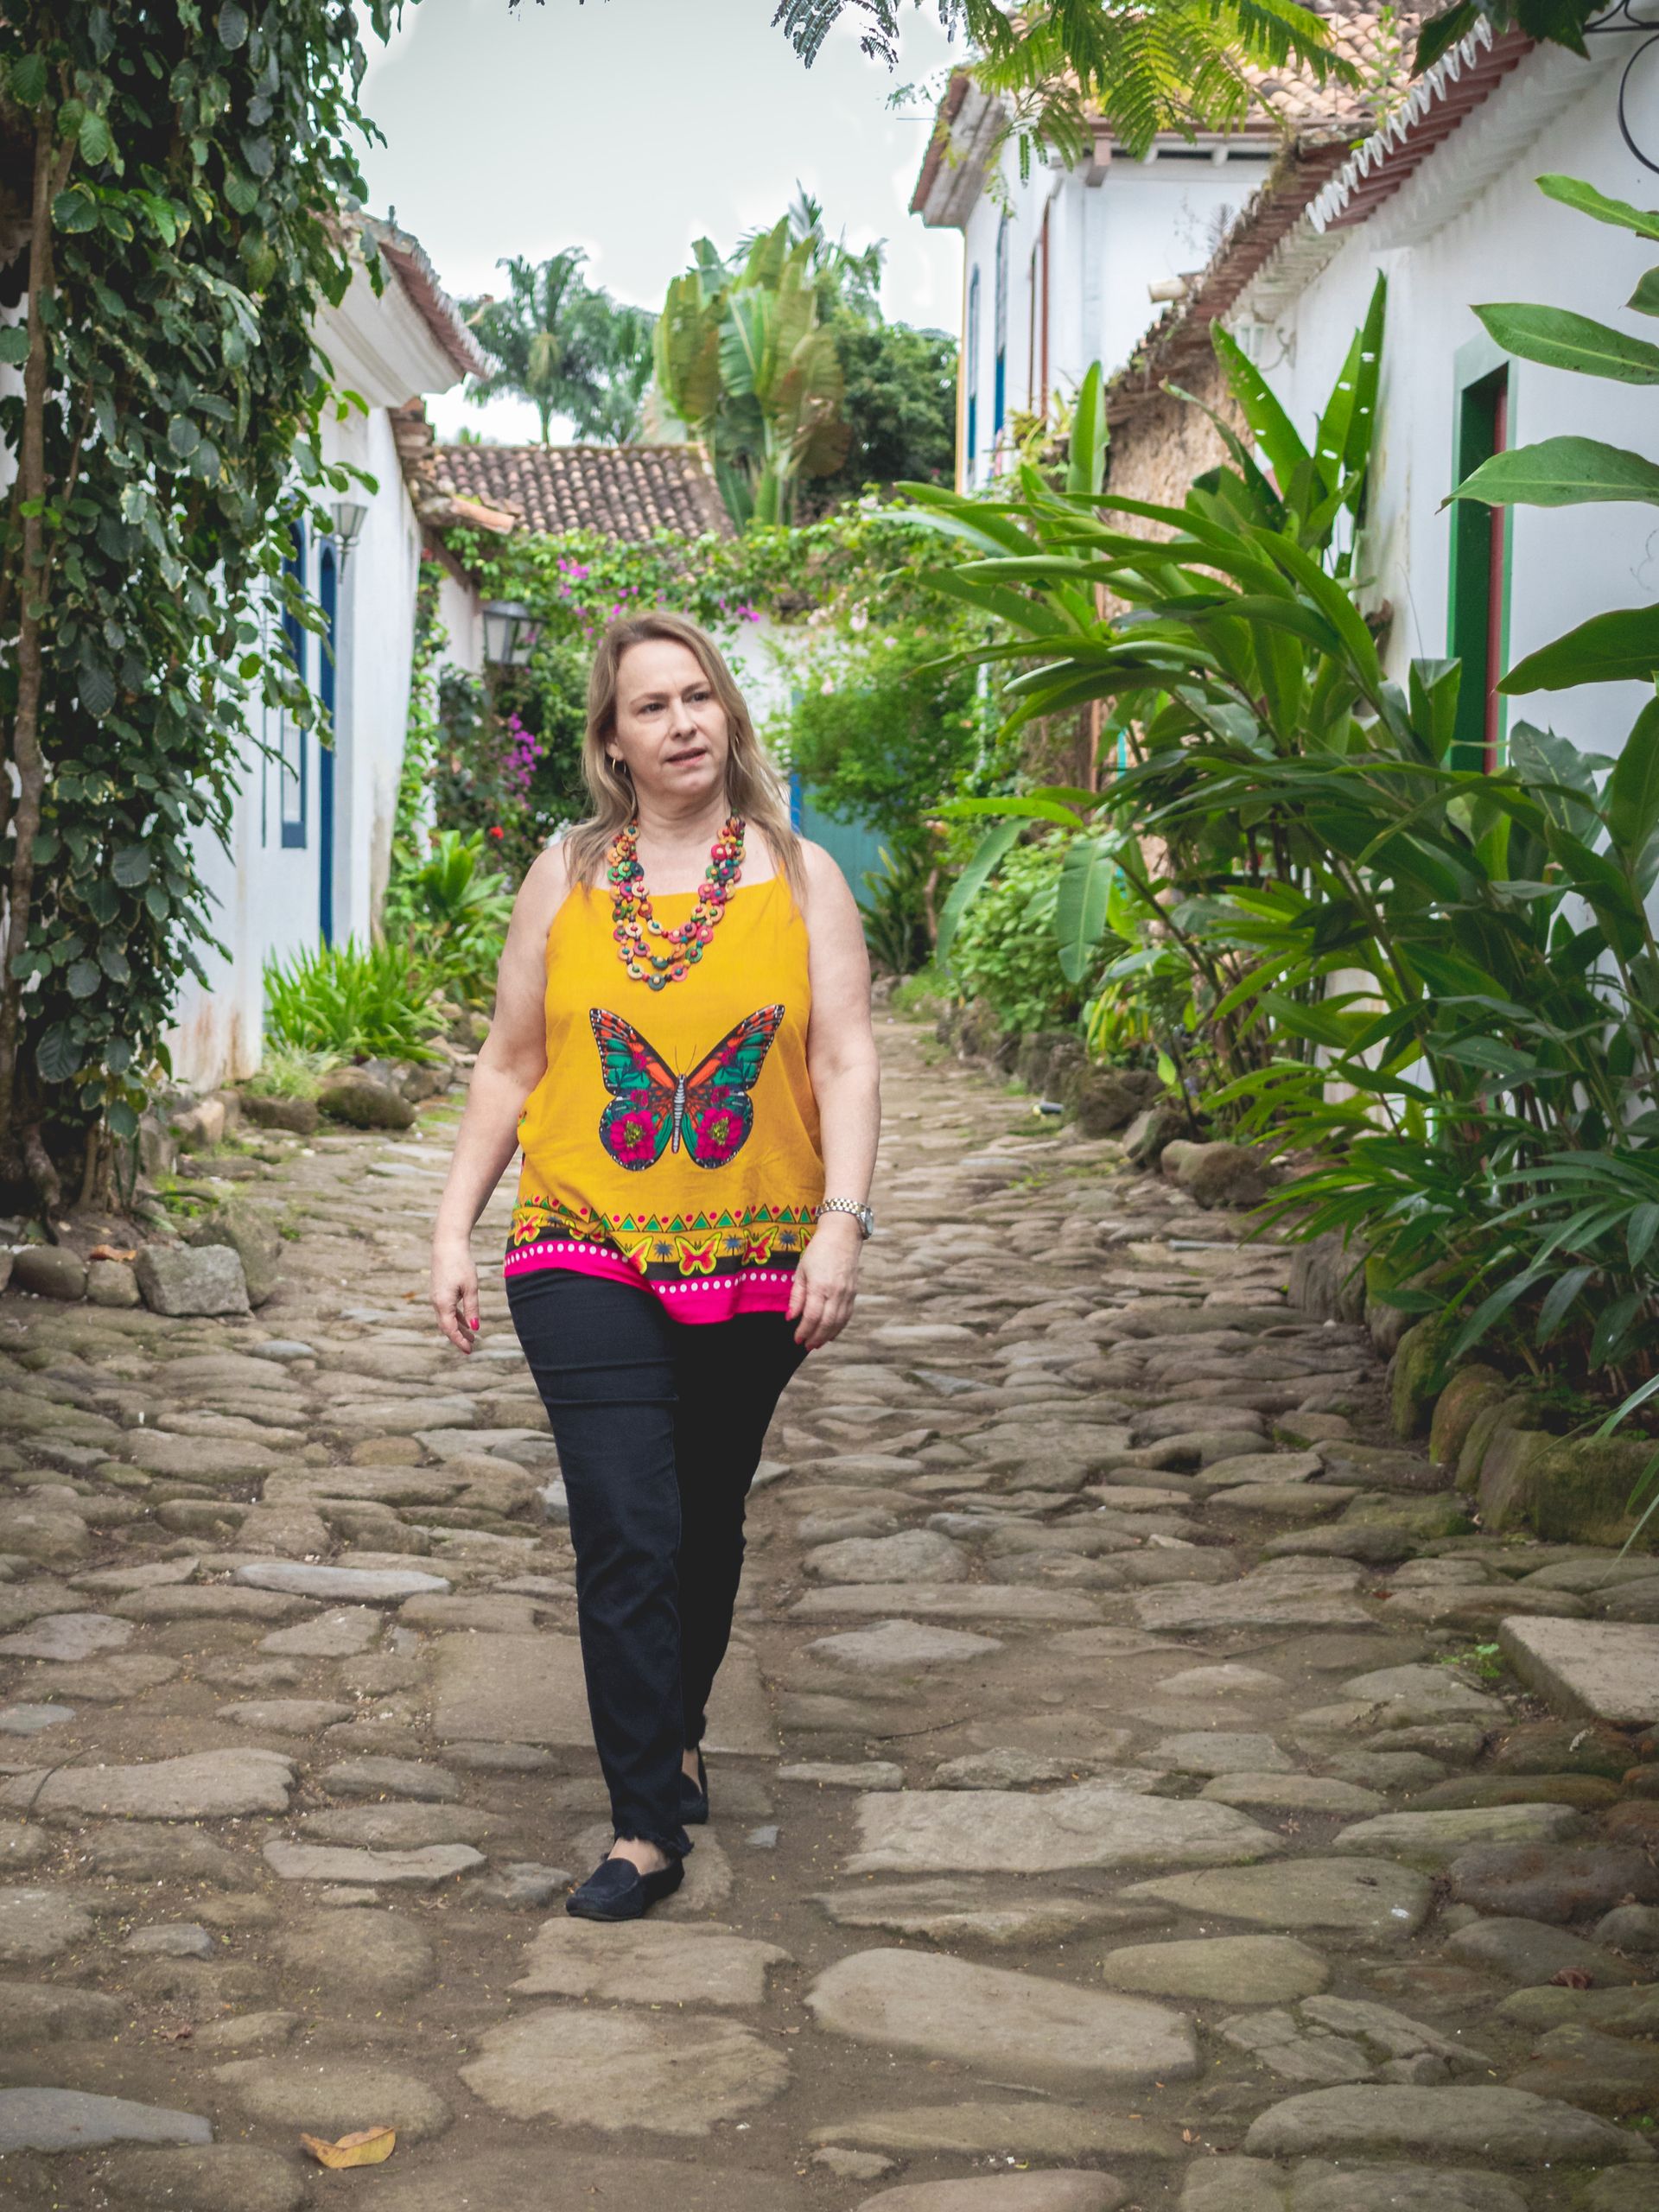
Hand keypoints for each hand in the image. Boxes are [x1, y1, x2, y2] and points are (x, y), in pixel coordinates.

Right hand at [431, 1233, 479, 1352]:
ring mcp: (436, 1296)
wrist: (447, 1245)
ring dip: (458, 1328)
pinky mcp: (439, 1290)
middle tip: (471, 1347)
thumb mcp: (471, 1288)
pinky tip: (466, 1320)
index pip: (450, 1329)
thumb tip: (475, 1328)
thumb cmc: (461, 1264)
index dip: (459, 1341)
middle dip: (458, 1337)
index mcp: (443, 1303)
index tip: (469, 1350)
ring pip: (446, 1318)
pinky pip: (446, 1309)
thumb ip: (472, 1309)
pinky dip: (455, 1317)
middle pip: (446, 1326)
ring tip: (472, 1336)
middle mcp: (436, 1302)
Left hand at [787, 1214, 860, 1349]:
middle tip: (806, 1346)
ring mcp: (847, 1293)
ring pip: (839, 1322)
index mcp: (820, 1285)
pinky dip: (839, 1327)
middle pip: (827, 1323)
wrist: (842, 1236)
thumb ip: (797, 1295)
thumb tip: (791, 1317)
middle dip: (816, 1337)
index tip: (797, 1339)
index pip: (812, 1316)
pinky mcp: (854, 1293)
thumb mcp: (801, 1270)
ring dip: (827, 1336)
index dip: (804, 1330)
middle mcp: (836, 1292)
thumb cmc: (818, 1250)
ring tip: (817, 1344)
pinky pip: (847, 1315)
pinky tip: (831, 1333)